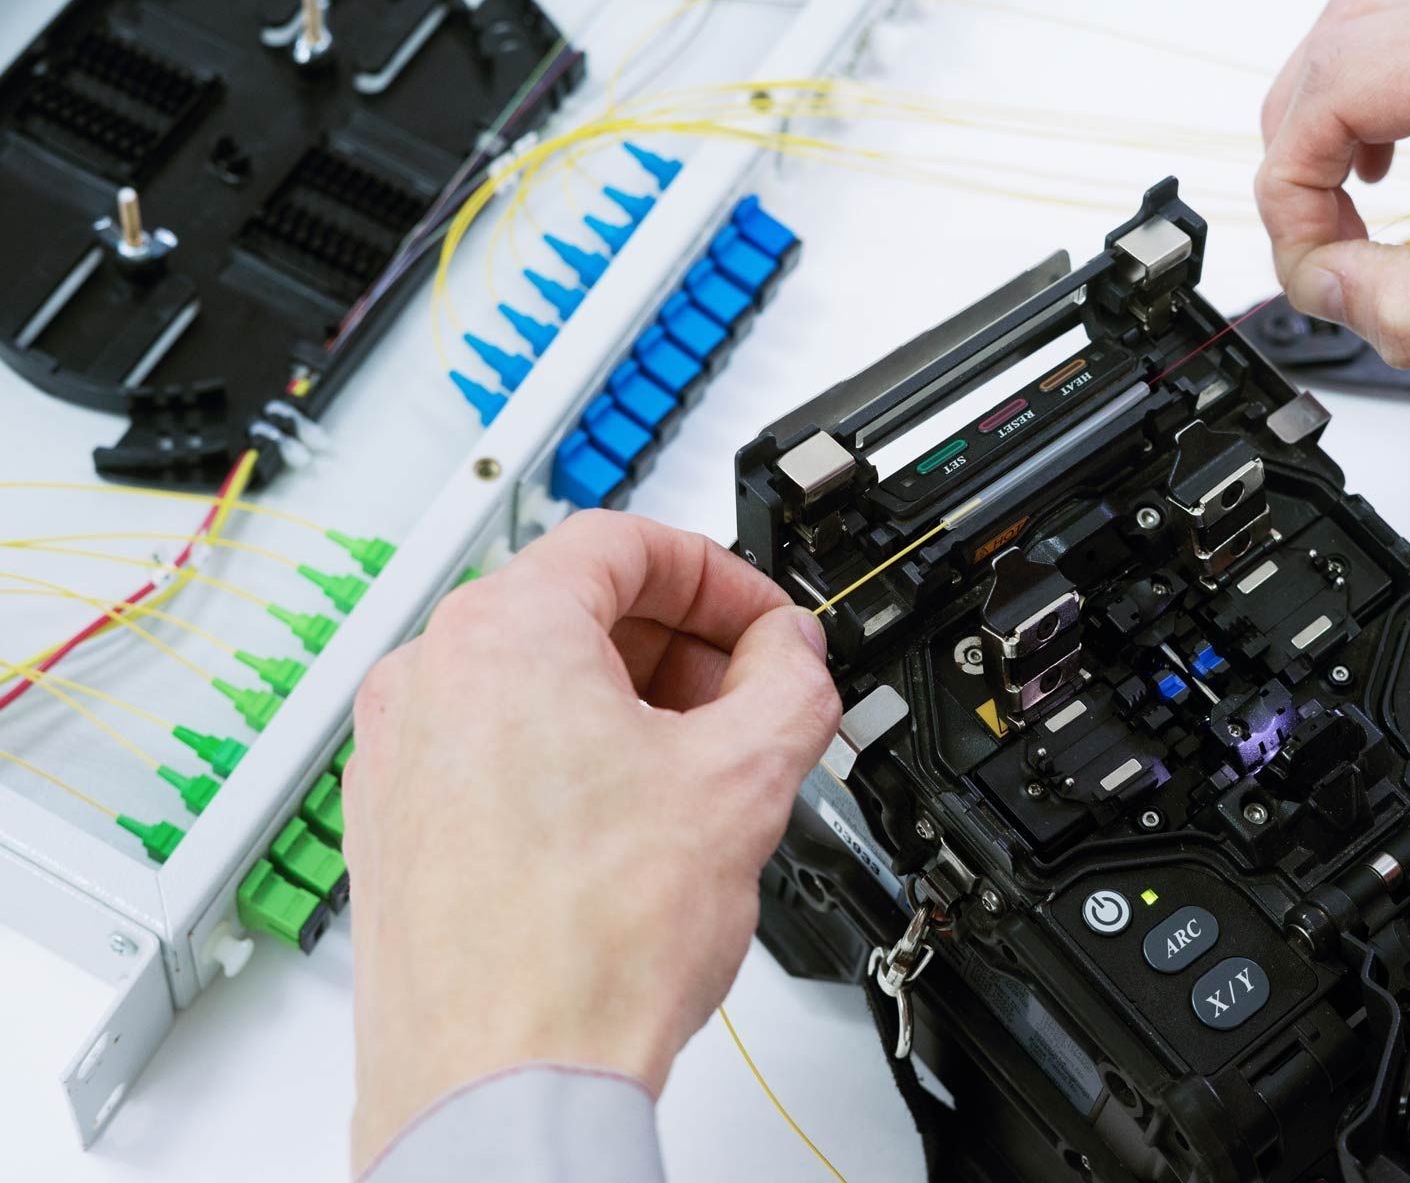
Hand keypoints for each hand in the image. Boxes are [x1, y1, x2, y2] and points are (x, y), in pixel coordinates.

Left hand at [342, 511, 839, 1171]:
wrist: (503, 1085)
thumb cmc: (585, 947)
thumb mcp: (742, 782)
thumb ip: (790, 683)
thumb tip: (793, 653)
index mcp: (501, 634)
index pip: (624, 542)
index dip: (721, 575)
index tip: (766, 625)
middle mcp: (428, 679)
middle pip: (576, 609)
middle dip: (683, 647)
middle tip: (752, 698)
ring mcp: (399, 756)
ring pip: (536, 683)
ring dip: (634, 706)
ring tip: (703, 776)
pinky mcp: (396, 827)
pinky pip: (497, 750)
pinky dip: (573, 760)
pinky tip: (635, 829)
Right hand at [1254, 0, 1409, 364]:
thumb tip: (1325, 291)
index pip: (1343, 85)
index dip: (1293, 181)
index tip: (1308, 259)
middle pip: (1340, 41)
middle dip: (1299, 146)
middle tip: (1312, 238)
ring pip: (1369, 28)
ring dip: (1329, 116)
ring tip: (1337, 203)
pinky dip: (1375, 102)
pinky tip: (1384, 163)